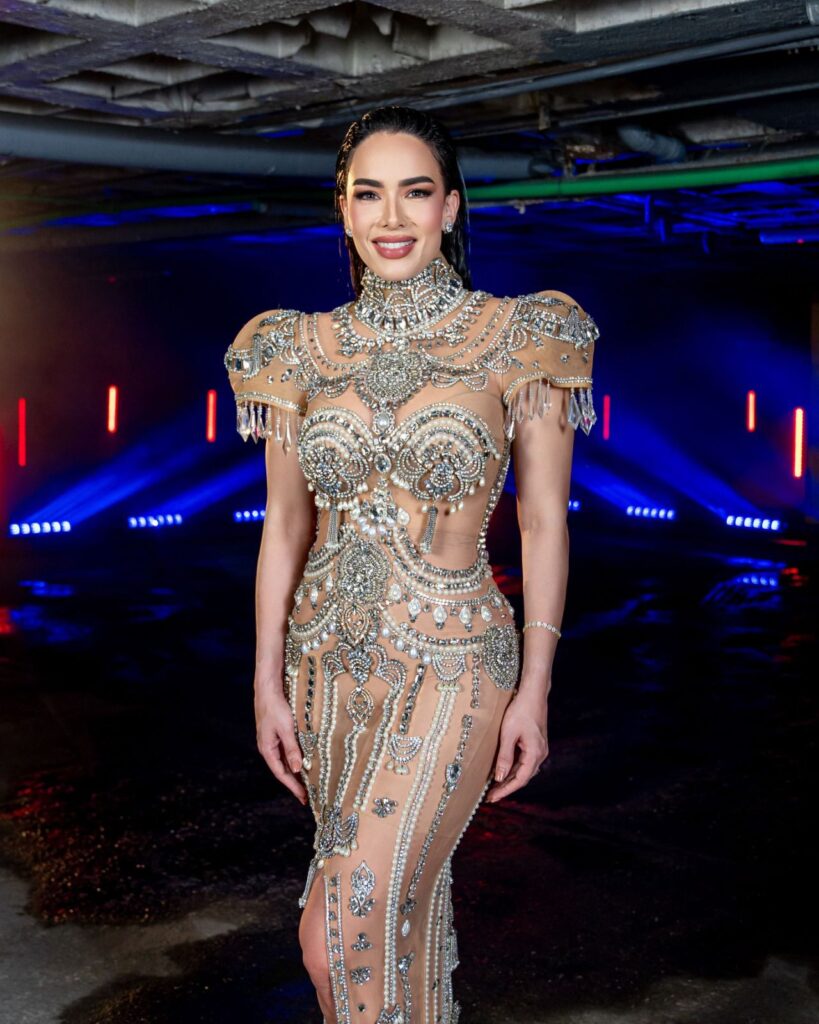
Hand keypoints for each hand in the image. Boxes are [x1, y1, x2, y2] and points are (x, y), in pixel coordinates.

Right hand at [254, 680, 307, 805]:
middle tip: (306, 796)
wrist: (268, 689)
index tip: (303, 797)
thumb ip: (291, 749)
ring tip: (306, 783)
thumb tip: (296, 770)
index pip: (281, 773)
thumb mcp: (286, 729)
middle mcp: (268, 747)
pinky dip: (294, 759)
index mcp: (267, 749)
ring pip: (284, 761)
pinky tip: (302, 762)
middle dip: (294, 783)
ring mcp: (272, 741)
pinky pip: (286, 751)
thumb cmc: (276, 707)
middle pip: (282, 770)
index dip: (293, 786)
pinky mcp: (276, 733)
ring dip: (294, 772)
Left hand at [486, 691, 548, 802]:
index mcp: (535, 753)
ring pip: (524, 770)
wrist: (533, 694)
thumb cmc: (521, 710)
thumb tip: (499, 777)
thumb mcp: (508, 734)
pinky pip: (525, 761)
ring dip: (510, 778)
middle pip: (523, 777)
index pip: (520, 780)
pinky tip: (504, 770)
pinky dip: (514, 768)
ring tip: (495, 786)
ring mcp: (540, 749)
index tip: (493, 798)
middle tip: (491, 795)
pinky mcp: (536, 744)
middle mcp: (540, 754)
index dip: (506, 790)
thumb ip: (504, 757)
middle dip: (507, 787)